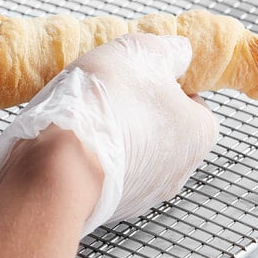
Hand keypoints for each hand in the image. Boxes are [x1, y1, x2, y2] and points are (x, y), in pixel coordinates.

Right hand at [0, 33, 218, 234]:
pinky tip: (71, 140)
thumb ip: (168, 50)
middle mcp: (178, 170)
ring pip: (130, 152)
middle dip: (135, 110)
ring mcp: (142, 193)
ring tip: (84, 114)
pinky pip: (102, 173)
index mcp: (198, 133)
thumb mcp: (142, 52)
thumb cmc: (106, 106)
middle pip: (159, 128)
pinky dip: (90, 157)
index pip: (191, 100)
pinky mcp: (108, 206)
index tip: (138, 74)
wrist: (59, 164)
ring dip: (112, 135)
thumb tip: (177, 54)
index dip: (163, 82)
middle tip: (109, 91)